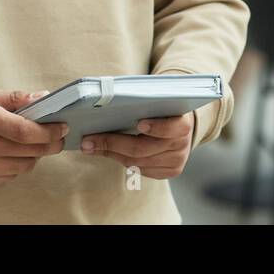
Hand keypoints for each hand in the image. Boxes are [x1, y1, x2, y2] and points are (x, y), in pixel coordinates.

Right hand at [0, 88, 67, 190]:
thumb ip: (14, 97)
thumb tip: (42, 97)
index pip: (25, 130)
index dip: (49, 131)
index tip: (62, 127)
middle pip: (30, 151)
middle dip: (50, 144)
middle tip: (58, 137)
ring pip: (24, 166)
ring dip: (34, 155)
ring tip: (33, 144)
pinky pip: (10, 177)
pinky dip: (17, 166)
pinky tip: (12, 155)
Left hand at [79, 112, 194, 180]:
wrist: (182, 124)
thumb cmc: (164, 108)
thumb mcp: (158, 101)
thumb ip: (142, 102)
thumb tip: (104, 107)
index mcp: (184, 124)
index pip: (172, 128)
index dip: (156, 127)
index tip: (139, 124)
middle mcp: (182, 145)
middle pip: (143, 149)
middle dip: (113, 143)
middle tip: (89, 141)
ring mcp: (176, 161)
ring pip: (137, 162)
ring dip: (112, 153)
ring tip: (91, 146)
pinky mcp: (169, 172)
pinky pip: (140, 170)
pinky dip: (122, 160)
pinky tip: (109, 152)